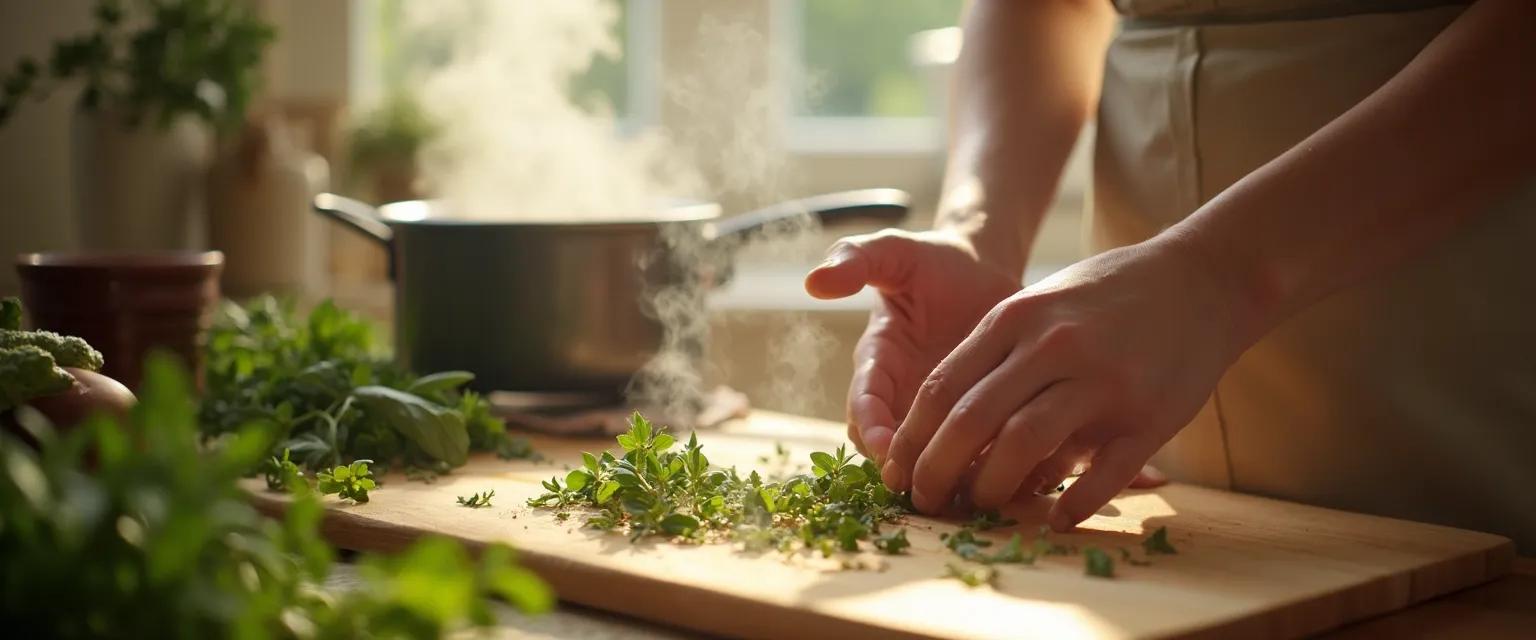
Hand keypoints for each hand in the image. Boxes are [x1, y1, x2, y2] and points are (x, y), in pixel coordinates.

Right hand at [804, 229, 1020, 460]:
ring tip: (967, 486)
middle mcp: (899, 392)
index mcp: (877, 358)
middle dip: (901, 466)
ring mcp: (934, 408)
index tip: (883, 449)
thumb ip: (856, 260)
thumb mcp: (896, 251)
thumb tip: (814, 281)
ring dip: (941, 474)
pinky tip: (1003, 471)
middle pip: (887, 445)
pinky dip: (980, 464)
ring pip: (928, 456)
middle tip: (926, 483)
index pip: (863, 403)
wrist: (984, 268)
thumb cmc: (936, 259)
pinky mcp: (970, 414)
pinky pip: (970, 450)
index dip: (870, 428)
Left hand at [878, 239, 1250, 529]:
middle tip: (924, 502)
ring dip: (993, 488)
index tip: (894, 472)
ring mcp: (1102, 381)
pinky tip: (1054, 520)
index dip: (910, 438)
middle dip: (937, 471)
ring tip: (983, 508)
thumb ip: (995, 356)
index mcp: (1015, 317)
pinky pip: (1100, 473)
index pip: (941, 386)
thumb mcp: (1039, 304)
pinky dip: (1071, 504)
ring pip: (1024, 444)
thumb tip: (943, 425)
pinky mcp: (1148, 415)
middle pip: (971, 420)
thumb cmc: (1107, 296)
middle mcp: (1052, 347)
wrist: (1203, 278)